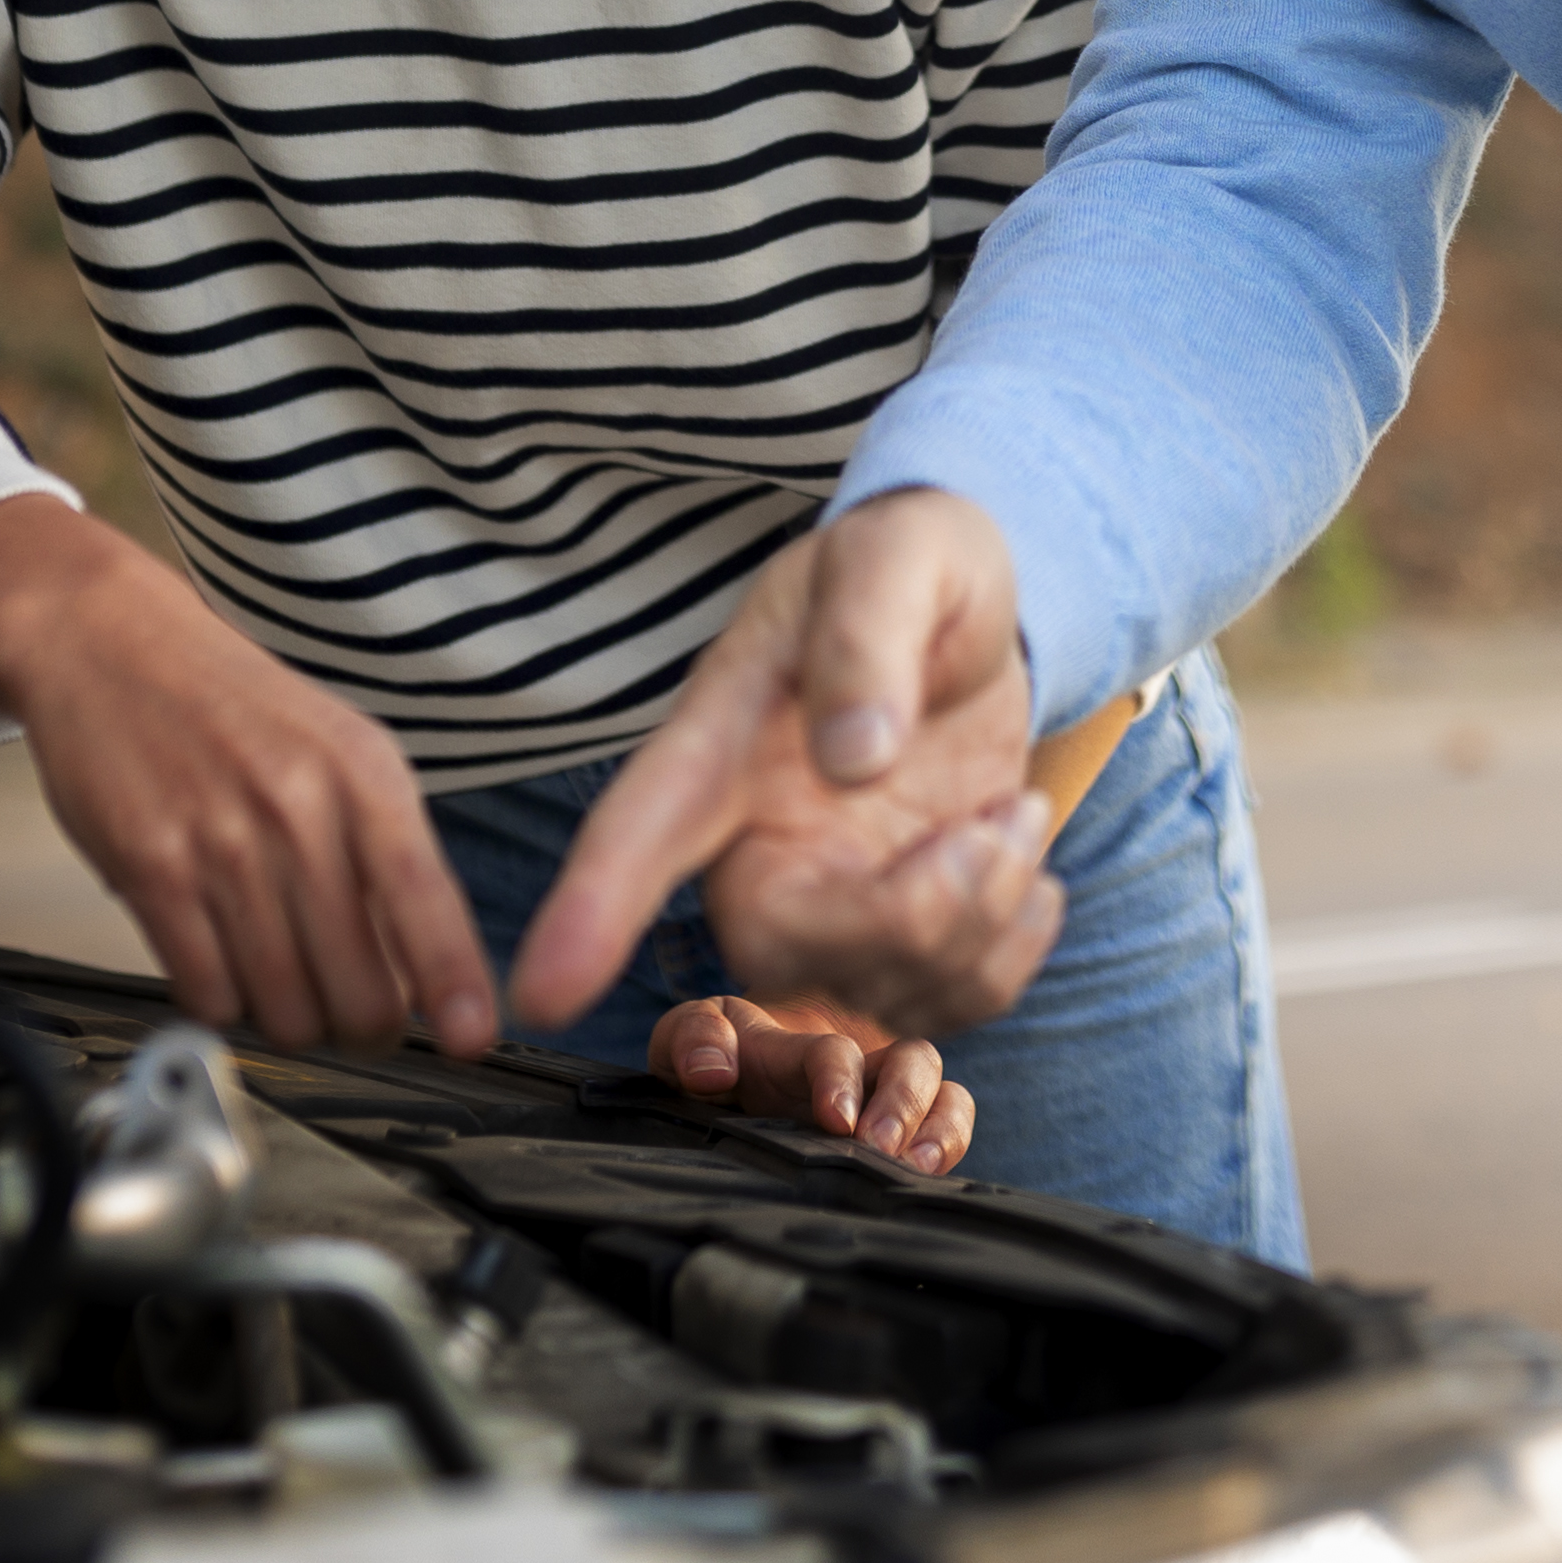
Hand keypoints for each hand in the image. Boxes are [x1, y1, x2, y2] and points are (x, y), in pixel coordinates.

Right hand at [0, 501, 499, 1057]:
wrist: (113, 648)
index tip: (472, 1038)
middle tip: (354, 1014)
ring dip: (289, 1019)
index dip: (453, 983)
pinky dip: (221, 1002)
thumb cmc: (234, 708)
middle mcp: (299, 808)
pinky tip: (222, 964)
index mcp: (364, 773)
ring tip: (283, 981)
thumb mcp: (341, 749)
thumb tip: (430, 965)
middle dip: (361, 1024)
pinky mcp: (151, 871)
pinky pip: (207, 993)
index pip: (428, 900)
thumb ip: (388, 847)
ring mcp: (222, 843)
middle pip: (357, 987)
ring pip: (283, 1007)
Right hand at [511, 491, 1060, 1040]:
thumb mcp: (899, 558)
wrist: (968, 612)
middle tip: (989, 829)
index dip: (590, 911)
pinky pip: (949, 1004)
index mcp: (725, 740)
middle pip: (775, 949)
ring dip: (982, 921)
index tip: (544, 992)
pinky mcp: (896, 940)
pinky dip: (1013, 947)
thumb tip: (857, 754)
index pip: (639, 830)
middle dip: (904, 919)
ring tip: (1011, 817)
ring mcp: (826, 900)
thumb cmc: (909, 568)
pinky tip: (1017, 857)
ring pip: (874, 993)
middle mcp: (756, 839)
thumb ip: (867, 635)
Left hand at [650, 995, 976, 1172]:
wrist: (735, 1079)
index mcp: (800, 1043)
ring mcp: (886, 1098)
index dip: (840, 1079)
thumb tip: (714, 1071)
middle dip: (905, 1103)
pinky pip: (948, 1130)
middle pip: (915, 1060)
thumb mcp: (686, 1038)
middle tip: (879, 1148)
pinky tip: (929, 1178)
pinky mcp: (901, 1134)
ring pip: (945, 1094)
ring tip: (916, 1167)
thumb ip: (691, 1039)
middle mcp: (859, 1065)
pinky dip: (950, 1148)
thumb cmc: (715, 1056)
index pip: (835, 1050)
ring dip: (939, 1128)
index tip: (837, 1120)